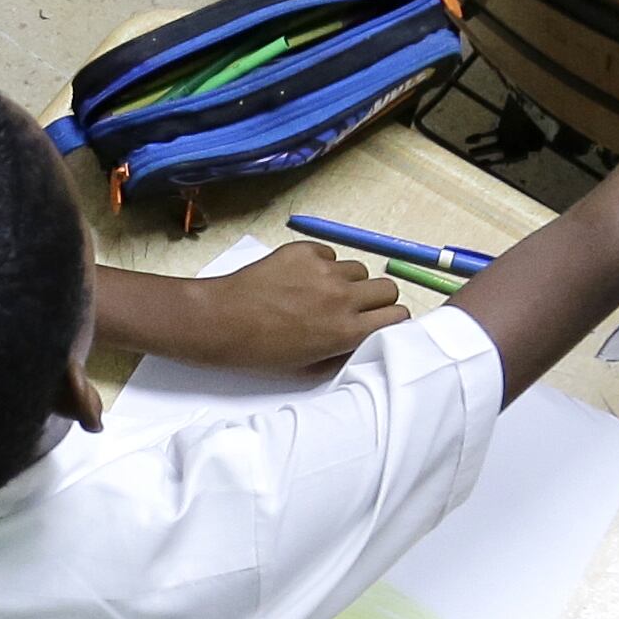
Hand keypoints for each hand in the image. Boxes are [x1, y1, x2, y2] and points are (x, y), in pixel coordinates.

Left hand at [164, 244, 406, 365]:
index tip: (379, 322)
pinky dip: (322, 265)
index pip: (398, 315)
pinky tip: (300, 279)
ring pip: (359, 269)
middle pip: (387, 288)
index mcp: (346, 332)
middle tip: (355, 307)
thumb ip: (342, 353)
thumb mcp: (307, 368)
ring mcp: (325, 271)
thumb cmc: (259, 352)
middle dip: (376, 299)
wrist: (220, 321)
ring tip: (323, 292)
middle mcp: (343, 298)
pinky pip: (330, 255)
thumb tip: (361, 339)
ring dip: (349, 281)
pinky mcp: (305, 251)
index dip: (390, 319)